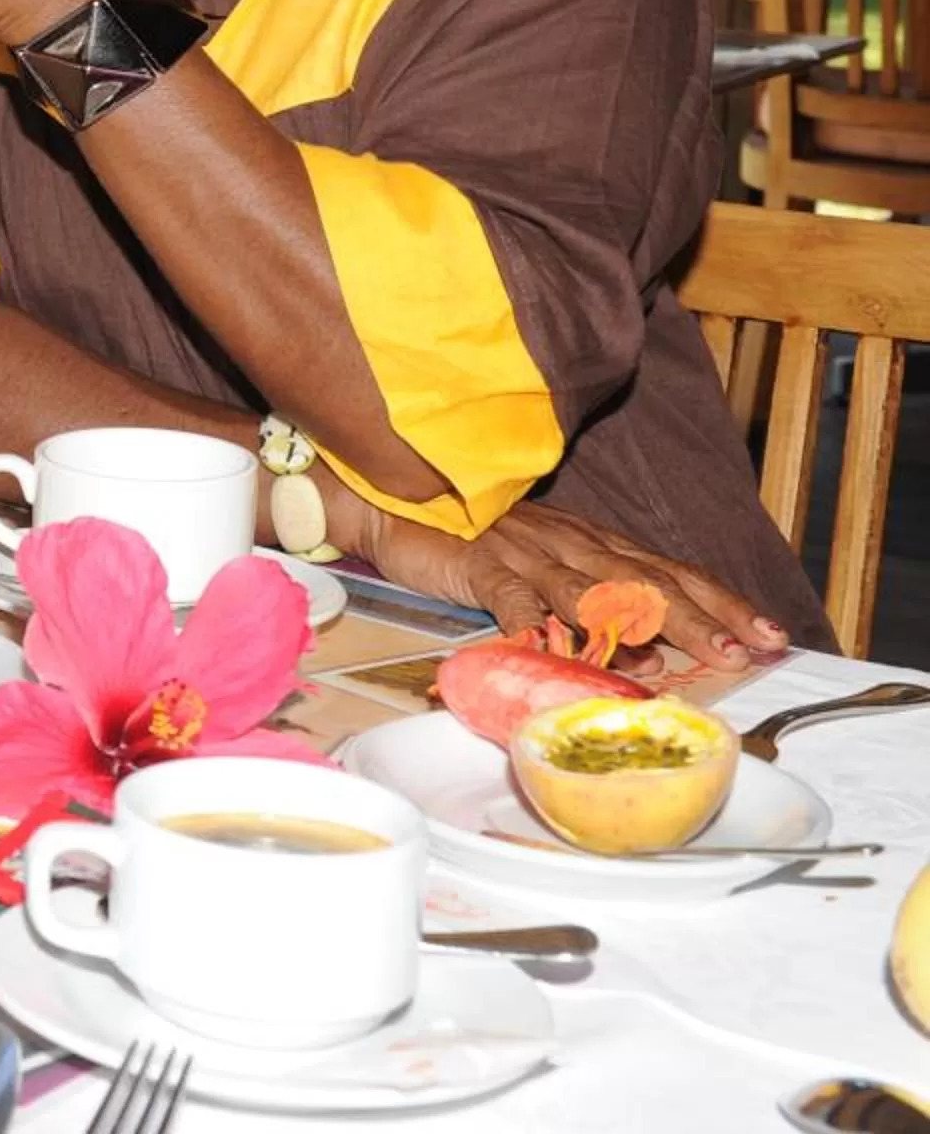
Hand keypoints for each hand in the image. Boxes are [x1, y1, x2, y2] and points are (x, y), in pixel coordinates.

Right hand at [352, 498, 791, 670]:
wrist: (393, 502)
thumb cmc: (471, 541)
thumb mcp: (543, 578)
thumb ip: (593, 615)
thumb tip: (646, 661)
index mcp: (590, 544)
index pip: (670, 573)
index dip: (722, 604)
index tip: (769, 636)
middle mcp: (568, 543)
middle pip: (647, 580)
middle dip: (703, 616)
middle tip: (749, 650)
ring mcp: (523, 550)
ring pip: (592, 587)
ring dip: (639, 620)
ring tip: (678, 655)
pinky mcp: (475, 561)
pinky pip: (508, 593)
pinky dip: (533, 618)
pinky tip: (551, 645)